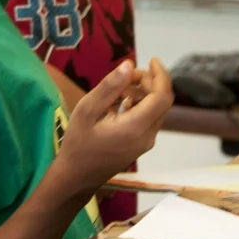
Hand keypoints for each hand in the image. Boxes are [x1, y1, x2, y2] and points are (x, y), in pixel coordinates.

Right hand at [57, 59, 172, 192]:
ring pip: (156, 110)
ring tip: (118, 88)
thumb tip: (129, 64)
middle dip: (150, 82)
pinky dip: (140, 105)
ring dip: (144, 93)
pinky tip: (119, 103)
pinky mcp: (141, 145)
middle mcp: (147, 136)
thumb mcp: (87, 110)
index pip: (162, 97)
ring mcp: (146, 143)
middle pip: (162, 102)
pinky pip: (149, 119)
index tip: (152, 59)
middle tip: (127, 74)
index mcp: (136, 127)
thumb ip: (109, 87)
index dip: (161, 75)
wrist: (75, 178)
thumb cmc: (78, 143)